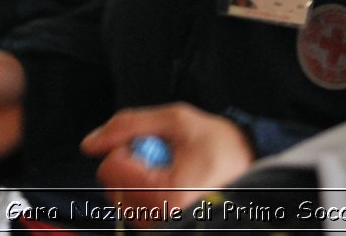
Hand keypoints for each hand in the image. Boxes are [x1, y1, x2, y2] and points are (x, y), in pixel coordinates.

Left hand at [81, 104, 253, 228]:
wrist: (254, 169)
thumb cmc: (222, 146)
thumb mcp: (177, 120)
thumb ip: (128, 125)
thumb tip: (91, 143)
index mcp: (168, 194)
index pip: (111, 168)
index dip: (127, 146)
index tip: (153, 143)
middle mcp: (164, 219)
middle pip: (112, 187)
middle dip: (130, 165)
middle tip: (163, 156)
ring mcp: (164, 228)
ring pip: (121, 202)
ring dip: (136, 180)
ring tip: (169, 170)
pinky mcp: (165, 230)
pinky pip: (136, 213)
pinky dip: (144, 195)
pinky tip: (169, 184)